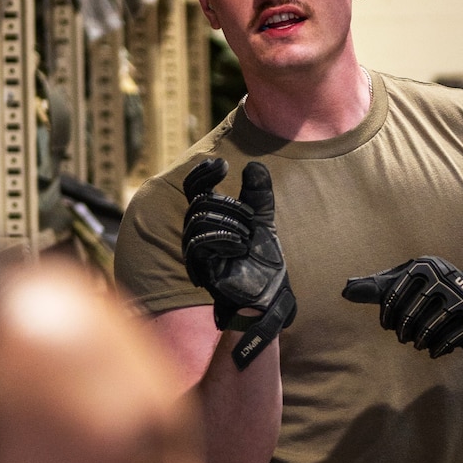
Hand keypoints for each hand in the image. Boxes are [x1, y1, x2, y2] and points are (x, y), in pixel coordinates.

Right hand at [181, 159, 295, 370]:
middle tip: (251, 222)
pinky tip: (240, 247)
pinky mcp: (200, 268)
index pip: (194, 190)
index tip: (221, 164)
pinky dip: (224, 238)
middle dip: (230, 206)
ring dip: (230, 223)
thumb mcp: (265, 224)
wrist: (268, 297)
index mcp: (211, 222)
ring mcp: (197, 252)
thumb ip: (259, 197)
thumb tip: (255, 166)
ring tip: (246, 239)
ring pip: (199, 219)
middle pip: (201, 202)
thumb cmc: (263, 265)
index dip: (202, 174)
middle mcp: (198, 235)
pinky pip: (200, 242)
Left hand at [341, 256, 462, 385]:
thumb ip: (377, 287)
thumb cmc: (429, 289)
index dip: (387, 316)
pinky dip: (436, 349)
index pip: (394, 296)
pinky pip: (447, 340)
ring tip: (417, 342)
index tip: (388, 325)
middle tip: (403, 337)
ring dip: (419, 341)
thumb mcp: (406, 282)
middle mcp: (442, 279)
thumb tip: (345, 290)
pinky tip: (432, 350)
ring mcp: (459, 298)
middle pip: (410, 316)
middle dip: (403, 331)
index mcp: (422, 267)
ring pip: (427, 330)